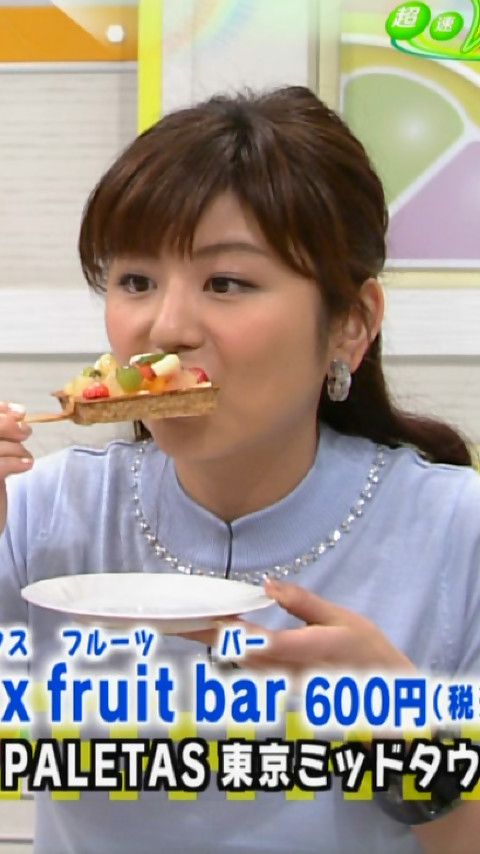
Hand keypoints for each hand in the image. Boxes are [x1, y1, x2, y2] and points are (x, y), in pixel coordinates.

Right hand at [0, 402, 32, 532]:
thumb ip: (2, 436)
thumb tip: (19, 413)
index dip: (0, 410)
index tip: (19, 412)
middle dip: (9, 424)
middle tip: (27, 432)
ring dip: (17, 448)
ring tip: (25, 459)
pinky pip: (0, 464)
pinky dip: (18, 462)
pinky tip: (26, 466)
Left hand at [187, 578, 413, 674]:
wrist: (387, 697)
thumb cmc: (366, 651)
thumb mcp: (342, 618)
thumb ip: (303, 604)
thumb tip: (266, 585)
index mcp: (307, 653)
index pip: (259, 645)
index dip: (227, 633)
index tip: (200, 616)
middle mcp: (288, 676)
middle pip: (236, 656)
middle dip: (204, 635)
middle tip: (170, 614)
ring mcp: (282, 687)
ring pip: (236, 665)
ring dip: (208, 644)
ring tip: (178, 619)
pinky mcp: (280, 690)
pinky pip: (246, 671)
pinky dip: (223, 652)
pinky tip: (206, 634)